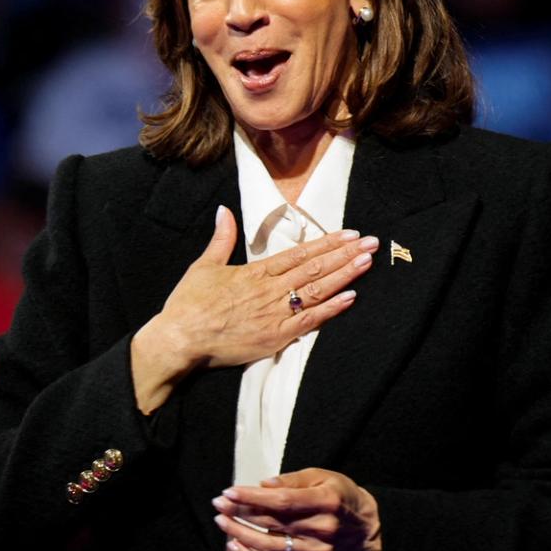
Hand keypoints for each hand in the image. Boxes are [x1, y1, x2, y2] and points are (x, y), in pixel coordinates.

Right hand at [129, 207, 378, 412]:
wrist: (180, 339)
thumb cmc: (189, 304)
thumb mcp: (204, 266)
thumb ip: (221, 238)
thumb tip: (224, 211)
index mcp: (255, 272)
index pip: (299, 253)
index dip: (327, 243)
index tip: (349, 234)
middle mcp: (270, 290)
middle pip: (315, 268)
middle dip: (345, 254)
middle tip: (371, 243)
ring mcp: (275, 314)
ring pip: (317, 291)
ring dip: (344, 276)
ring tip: (366, 263)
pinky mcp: (275, 337)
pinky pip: (309, 322)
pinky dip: (331, 310)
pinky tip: (350, 298)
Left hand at [212, 468, 383, 550]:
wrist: (369, 528)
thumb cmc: (341, 496)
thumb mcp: (322, 476)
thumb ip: (292, 480)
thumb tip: (262, 485)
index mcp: (325, 502)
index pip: (282, 502)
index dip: (252, 498)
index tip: (229, 493)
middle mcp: (322, 528)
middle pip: (272, 523)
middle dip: (240, 514)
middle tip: (218, 505)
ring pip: (271, 547)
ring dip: (241, 535)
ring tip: (222, 523)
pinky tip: (235, 547)